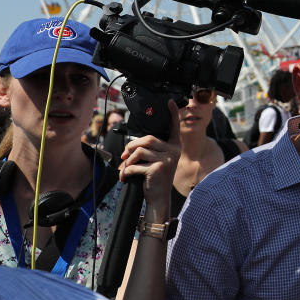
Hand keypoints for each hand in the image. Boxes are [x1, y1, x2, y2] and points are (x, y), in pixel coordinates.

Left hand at [119, 99, 181, 214]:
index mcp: (174, 146)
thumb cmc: (156, 178)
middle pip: (148, 139)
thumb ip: (151, 150)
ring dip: (128, 160)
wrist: (159, 198)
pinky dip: (126, 171)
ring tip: (126, 167)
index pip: (174, 127)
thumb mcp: (157, 161)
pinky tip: (125, 177)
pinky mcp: (158, 169)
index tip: (170, 101)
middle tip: (125, 155)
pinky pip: (136, 165)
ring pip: (140, 151)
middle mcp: (174, 151)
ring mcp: (167, 160)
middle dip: (132, 146)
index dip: (173, 113)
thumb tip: (130, 147)